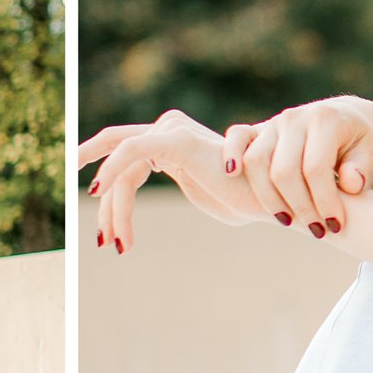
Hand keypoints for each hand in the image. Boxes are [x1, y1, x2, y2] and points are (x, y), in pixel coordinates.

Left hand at [77, 109, 265, 251]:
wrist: (274, 197)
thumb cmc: (242, 199)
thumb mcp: (200, 191)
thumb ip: (180, 183)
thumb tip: (163, 200)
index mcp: (171, 140)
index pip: (127, 165)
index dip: (112, 202)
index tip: (108, 241)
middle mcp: (169, 129)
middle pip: (118, 162)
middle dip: (105, 202)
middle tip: (102, 241)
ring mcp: (173, 130)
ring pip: (123, 167)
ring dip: (115, 209)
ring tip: (118, 243)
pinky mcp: (177, 139)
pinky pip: (130, 150)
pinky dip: (110, 172)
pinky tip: (97, 195)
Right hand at [222, 96, 372, 238]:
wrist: (347, 120)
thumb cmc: (361, 142)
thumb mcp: (369, 152)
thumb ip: (360, 167)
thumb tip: (350, 184)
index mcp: (326, 120)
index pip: (316, 168)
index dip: (324, 201)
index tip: (335, 226)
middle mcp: (296, 118)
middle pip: (284, 170)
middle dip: (300, 207)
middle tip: (317, 231)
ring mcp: (274, 123)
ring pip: (257, 162)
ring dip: (269, 198)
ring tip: (288, 221)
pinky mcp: (258, 130)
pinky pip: (236, 137)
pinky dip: (231, 154)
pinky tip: (231, 175)